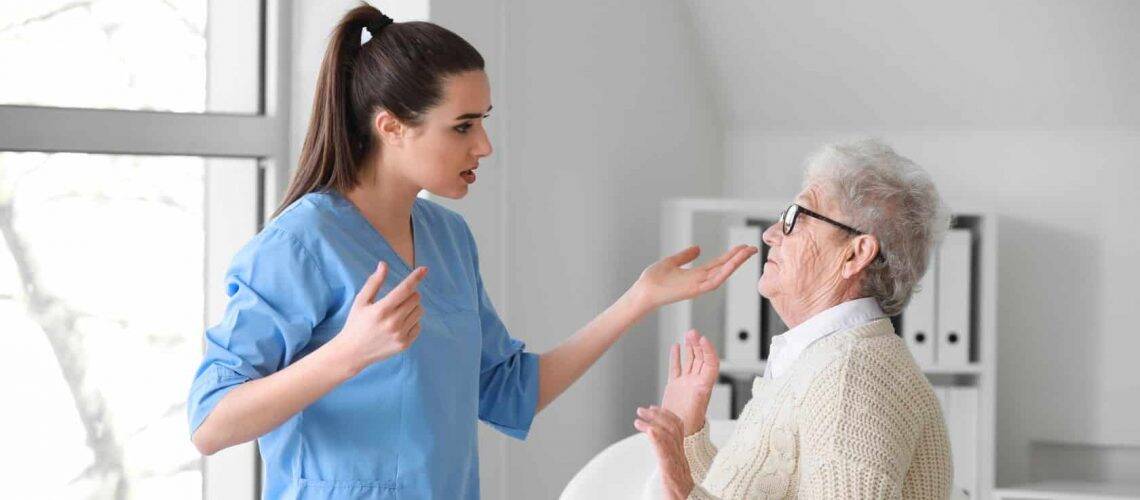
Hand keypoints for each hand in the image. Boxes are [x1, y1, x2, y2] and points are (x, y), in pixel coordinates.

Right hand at [332, 261, 426, 374]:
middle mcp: (393, 322)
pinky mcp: (405, 344)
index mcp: (381, 310)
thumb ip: (374, 282)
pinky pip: (418, 325)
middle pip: (415, 298)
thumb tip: (384, 264)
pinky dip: (412, 322)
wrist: (353, 352)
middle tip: (397, 299)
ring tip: (397, 313)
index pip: (405, 289)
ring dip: (412, 307)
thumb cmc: (356, 323)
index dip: (415, 277)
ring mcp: (400, 335)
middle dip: (410, 294)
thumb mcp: (361, 301)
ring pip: (419, 311)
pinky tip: (398, 325)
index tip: (424, 269)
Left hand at [631, 245, 756, 310]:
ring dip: (736, 264)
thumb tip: (697, 248)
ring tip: (748, 252)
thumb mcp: (671, 262)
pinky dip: (724, 273)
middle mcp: (700, 281)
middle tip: (753, 248)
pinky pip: (713, 282)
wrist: (643, 291)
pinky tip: (733, 264)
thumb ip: (685, 256)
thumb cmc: (652, 280)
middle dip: (739, 259)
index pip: (718, 264)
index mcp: (695, 275)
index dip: (731, 256)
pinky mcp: (693, 290)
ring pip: (722, 275)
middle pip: (724, 269)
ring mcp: (698, 287)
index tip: (742, 247)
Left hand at [635, 406, 694, 499]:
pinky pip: (666, 453)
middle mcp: (681, 456)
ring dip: (652, 424)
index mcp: (681, 454)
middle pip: (673, 427)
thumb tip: (659, 447)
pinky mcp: (671, 473)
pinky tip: (649, 430)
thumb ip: (668, 457)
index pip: (678, 428)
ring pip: (670, 436)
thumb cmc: (680, 492)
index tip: (653, 407)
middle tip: (641, 410)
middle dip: (657, 415)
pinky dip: (657, 439)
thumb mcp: (674, 470)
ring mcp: (677, 463)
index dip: (666, 414)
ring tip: (638, 419)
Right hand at [661, 330, 719, 435]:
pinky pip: (676, 368)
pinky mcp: (675, 386)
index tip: (702, 339)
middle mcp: (696, 383)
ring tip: (688, 335)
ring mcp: (686, 384)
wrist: (679, 436)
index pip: (710, 363)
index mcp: (704, 387)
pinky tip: (676, 346)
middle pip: (701, 359)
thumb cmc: (689, 427)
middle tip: (693, 333)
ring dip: (689, 347)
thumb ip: (698, 397)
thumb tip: (700, 387)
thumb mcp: (697, 410)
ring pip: (690, 361)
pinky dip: (676, 357)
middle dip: (698, 345)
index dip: (708, 350)